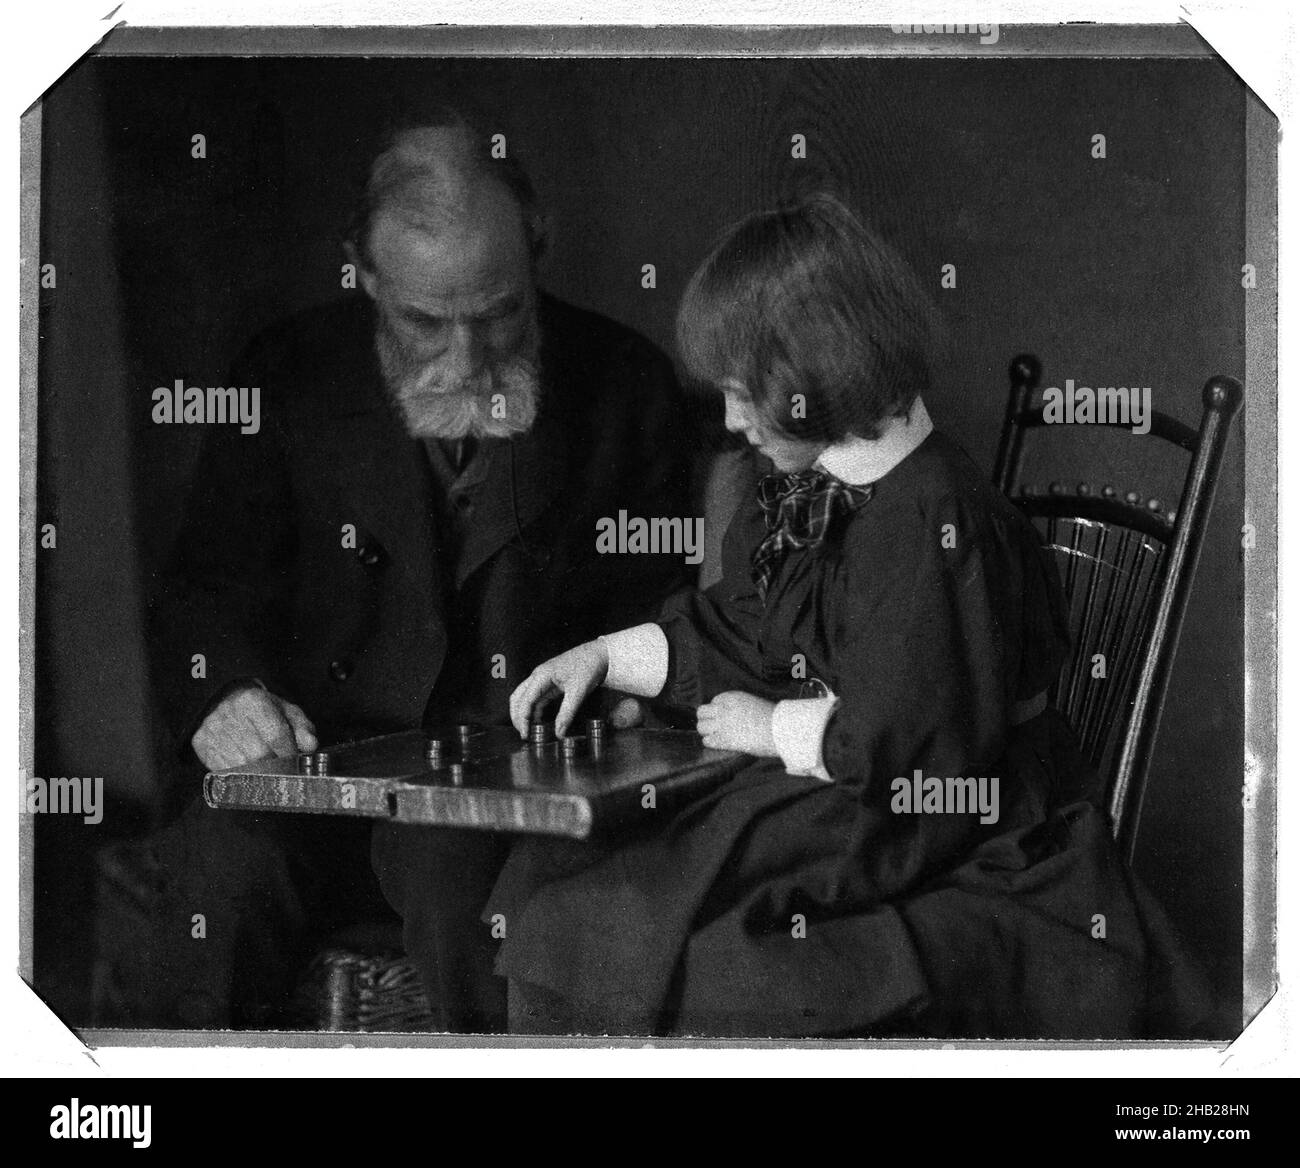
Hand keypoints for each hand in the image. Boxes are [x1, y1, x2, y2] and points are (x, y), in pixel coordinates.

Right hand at [191, 683, 317, 770]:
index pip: (276, 735)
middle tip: (284, 769)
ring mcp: (212, 730)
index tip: (296, 761)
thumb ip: (303, 728)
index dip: (290, 753)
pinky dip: (241, 775)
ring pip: (242, 766)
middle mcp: (229, 714)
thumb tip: (310, 746)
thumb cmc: (263, 710)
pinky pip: (225, 771)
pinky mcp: (201, 745)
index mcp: (253, 701)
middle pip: (259, 755)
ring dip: (259, 774)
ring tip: (268, 769)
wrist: (226, 701)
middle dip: (276, 765)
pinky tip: (249, 770)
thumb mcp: (287, 712)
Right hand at [509, 641, 609, 738]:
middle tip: (524, 735)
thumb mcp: (578, 691)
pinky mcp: (550, 683)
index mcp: (542, 675)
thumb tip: (559, 733)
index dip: (522, 719)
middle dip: (517, 717)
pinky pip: (537, 699)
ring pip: (525, 698)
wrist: (598, 653)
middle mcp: (538, 676)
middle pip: (518, 698)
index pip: (525, 700)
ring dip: (524, 714)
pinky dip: (534, 711)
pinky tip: (539, 722)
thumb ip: (567, 713)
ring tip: (529, 731)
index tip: (525, 734)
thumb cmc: (588, 666)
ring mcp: (543, 680)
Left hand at [696, 691, 777, 755]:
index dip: (717, 710)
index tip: (724, 716)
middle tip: (715, 726)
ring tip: (717, 736)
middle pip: (701, 712)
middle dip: (706, 719)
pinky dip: (711, 743)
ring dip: (707, 731)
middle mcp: (723, 709)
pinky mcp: (723, 739)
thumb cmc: (773, 718)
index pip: (714, 701)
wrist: (779, 730)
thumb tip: (732, 716)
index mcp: (732, 697)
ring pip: (701, 727)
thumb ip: (739, 707)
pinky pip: (707, 741)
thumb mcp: (754, 703)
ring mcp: (721, 724)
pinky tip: (720, 743)